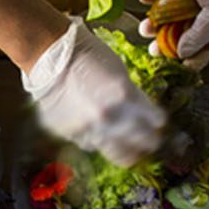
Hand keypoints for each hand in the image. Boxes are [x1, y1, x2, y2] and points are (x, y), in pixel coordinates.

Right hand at [23, 18, 165, 165]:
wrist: (49, 56)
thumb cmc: (87, 56)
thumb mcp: (119, 73)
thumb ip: (132, 96)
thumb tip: (142, 113)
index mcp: (125, 96)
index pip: (156, 121)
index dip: (158, 122)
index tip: (158, 124)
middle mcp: (109, 117)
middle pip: (141, 142)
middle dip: (149, 141)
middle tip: (151, 141)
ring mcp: (88, 129)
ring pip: (117, 153)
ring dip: (126, 149)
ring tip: (129, 147)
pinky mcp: (70, 134)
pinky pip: (91, 145)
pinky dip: (98, 141)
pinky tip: (98, 132)